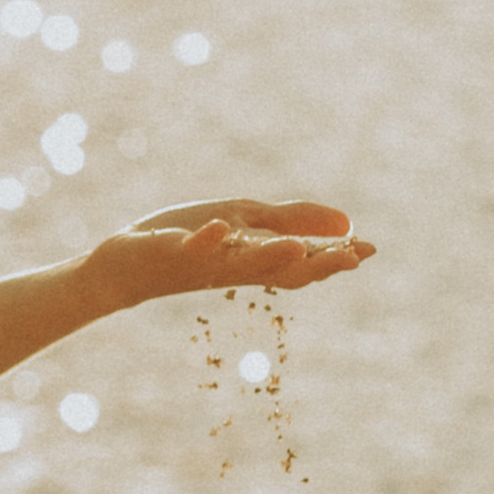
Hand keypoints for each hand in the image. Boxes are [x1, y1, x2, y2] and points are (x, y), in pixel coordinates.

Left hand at [101, 197, 372, 304]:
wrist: (125, 265)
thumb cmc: (186, 241)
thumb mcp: (245, 223)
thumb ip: (291, 222)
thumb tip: (346, 222)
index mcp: (255, 260)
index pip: (303, 263)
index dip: (335, 258)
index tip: (369, 250)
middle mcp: (235, 267)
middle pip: (282, 271)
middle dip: (317, 266)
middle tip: (352, 259)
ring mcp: (204, 262)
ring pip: (242, 264)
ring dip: (271, 256)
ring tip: (299, 249)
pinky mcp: (172, 252)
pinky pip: (190, 247)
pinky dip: (205, 238)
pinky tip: (219, 226)